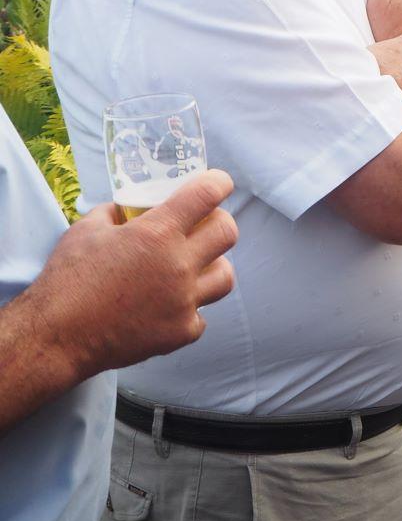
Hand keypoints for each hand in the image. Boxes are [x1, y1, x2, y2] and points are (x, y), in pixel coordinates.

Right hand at [34, 170, 237, 381]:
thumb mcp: (86, 230)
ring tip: (194, 268)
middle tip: (205, 226)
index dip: (219, 182)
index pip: (209, 193)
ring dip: (213, 267)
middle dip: (219, 223)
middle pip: (228, 232)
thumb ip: (114, 213)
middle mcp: (178, 264)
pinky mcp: (181, 332)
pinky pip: (201, 316)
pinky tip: (170, 307)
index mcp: (158, 233)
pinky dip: (189, 310)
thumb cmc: (66, 280)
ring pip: (225, 276)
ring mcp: (183, 301)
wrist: (54, 338)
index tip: (219, 183)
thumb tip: (126, 207)